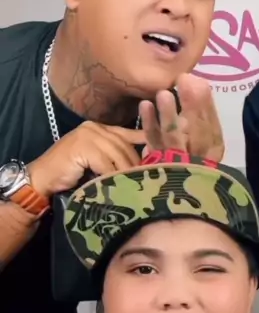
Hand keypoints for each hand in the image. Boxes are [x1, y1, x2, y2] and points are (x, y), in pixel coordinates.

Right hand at [29, 122, 145, 196]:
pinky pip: (105, 163)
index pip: (128, 133)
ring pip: (117, 154)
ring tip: (136, 185)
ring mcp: (88, 135)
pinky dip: (112, 175)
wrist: (43, 178)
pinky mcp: (83, 146)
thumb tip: (140, 165)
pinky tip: (118, 185)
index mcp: (99, 128)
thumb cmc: (70, 173)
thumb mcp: (96, 161)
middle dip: (137, 163)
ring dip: (127, 171)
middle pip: (125, 145)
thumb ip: (113, 157)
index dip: (145, 140)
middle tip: (148, 178)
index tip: (161, 148)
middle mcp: (94, 128)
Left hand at [139, 73, 224, 161]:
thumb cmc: (188, 157)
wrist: (174, 195)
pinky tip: (145, 106)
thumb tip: (191, 81)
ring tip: (163, 94)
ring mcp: (178, 166)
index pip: (212, 126)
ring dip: (169, 116)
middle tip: (184, 80)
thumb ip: (197, 111)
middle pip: (198, 133)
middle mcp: (200, 159)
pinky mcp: (157, 169)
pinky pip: (154, 146)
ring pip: (175, 140)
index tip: (196, 80)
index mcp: (213, 150)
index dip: (205, 104)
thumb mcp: (199, 135)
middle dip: (193, 106)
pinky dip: (149, 126)